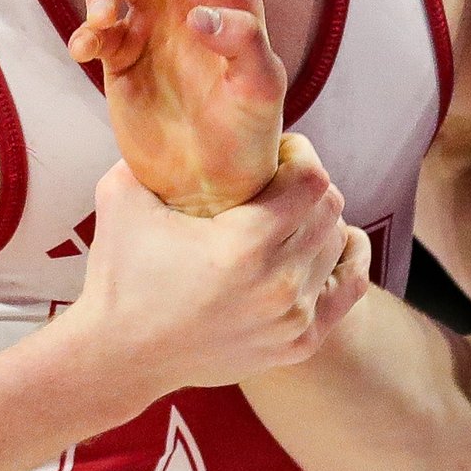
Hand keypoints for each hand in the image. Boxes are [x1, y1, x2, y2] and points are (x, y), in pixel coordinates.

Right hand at [68, 0, 283, 216]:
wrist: (206, 186)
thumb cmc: (247, 137)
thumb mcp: (259, 98)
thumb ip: (243, 50)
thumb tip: (204, 13)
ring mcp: (151, 22)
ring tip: (101, 29)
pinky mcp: (119, 53)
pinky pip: (93, 24)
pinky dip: (86, 30)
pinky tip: (88, 53)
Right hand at [68, 137, 369, 402]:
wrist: (119, 358)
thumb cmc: (119, 276)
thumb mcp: (122, 198)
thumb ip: (150, 150)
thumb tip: (175, 112)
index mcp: (244, 246)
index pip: (311, 179)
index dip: (299, 154)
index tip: (276, 151)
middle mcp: (280, 284)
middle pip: (330, 208)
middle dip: (307, 183)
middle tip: (279, 179)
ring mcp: (294, 318)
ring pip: (338, 244)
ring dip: (320, 221)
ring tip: (288, 215)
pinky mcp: (300, 343)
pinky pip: (350, 288)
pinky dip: (346, 259)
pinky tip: (332, 243)